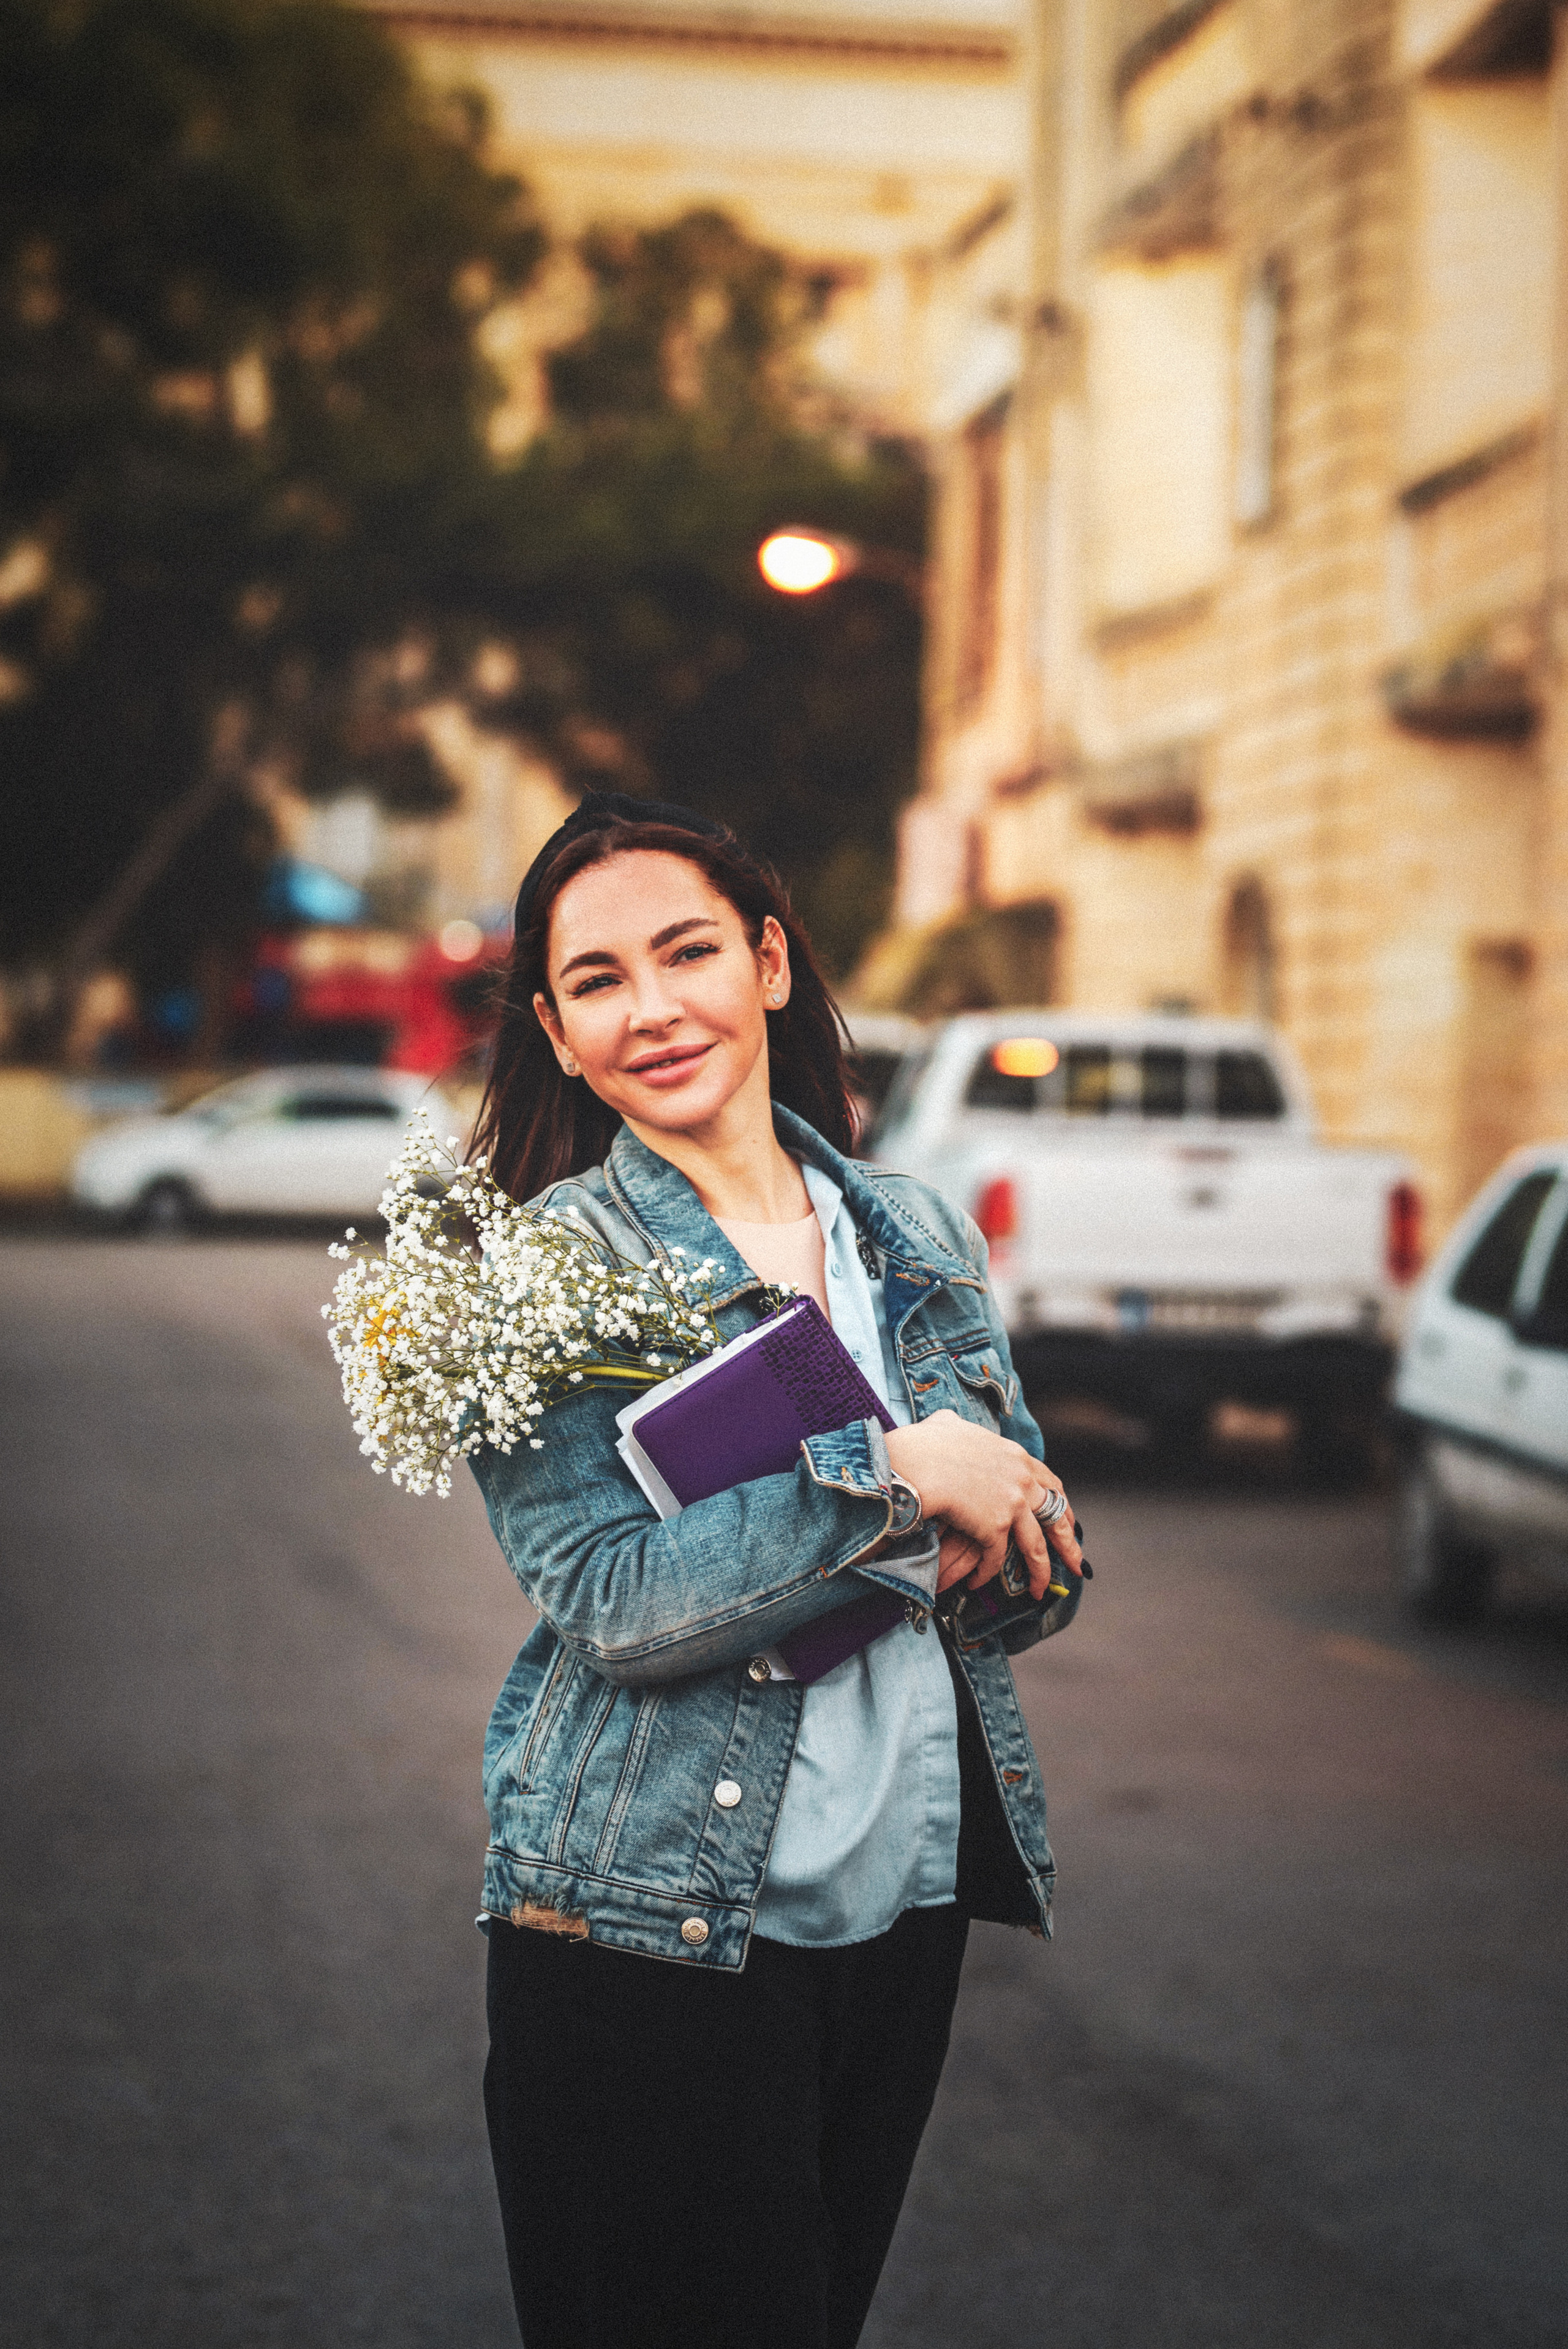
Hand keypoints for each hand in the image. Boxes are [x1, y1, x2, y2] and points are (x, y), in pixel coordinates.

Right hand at [884, 1410, 1081, 1599]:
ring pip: (1034, 1546)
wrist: (914, 1461)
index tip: (1066, 1520)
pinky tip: (979, 1583)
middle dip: (1068, 1543)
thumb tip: (951, 1426)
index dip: (1060, 1505)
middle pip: (1054, 1516)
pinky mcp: (994, 1526)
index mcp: (1015, 1456)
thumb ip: (961, 1430)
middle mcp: (1021, 1480)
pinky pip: (996, 1559)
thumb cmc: (924, 1442)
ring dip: (1039, 1572)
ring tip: (1039, 1590)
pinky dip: (988, 1574)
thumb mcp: (951, 1427)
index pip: (1050, 1483)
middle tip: (1076, 1563)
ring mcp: (1011, 1504)